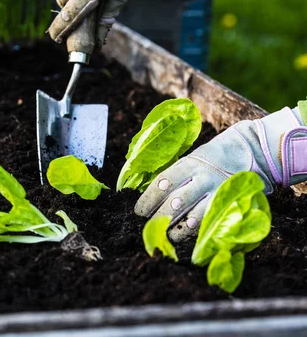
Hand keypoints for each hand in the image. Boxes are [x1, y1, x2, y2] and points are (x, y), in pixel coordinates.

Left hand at [135, 107, 306, 241]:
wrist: (250, 150)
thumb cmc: (210, 160)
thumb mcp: (190, 161)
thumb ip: (174, 176)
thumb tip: (148, 196)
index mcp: (188, 164)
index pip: (163, 182)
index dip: (148, 198)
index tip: (138, 212)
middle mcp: (202, 176)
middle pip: (176, 200)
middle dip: (160, 216)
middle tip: (149, 227)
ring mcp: (219, 190)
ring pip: (195, 214)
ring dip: (179, 228)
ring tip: (168, 236)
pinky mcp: (232, 202)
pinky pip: (213, 220)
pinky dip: (200, 231)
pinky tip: (190, 237)